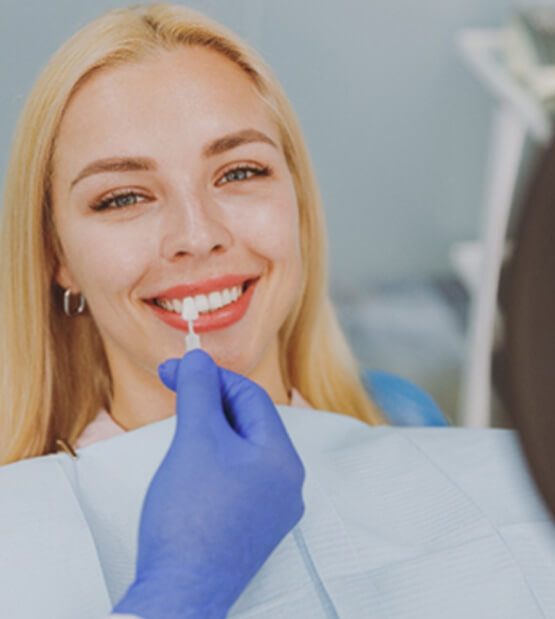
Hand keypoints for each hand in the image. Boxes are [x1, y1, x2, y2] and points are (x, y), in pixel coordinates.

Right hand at [112, 349, 305, 618]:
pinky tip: (191, 458)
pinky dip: (214, 457)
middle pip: (249, 422)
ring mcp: (272, 508)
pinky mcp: (252, 526)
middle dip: (211, 401)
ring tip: (180, 420)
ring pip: (242, 449)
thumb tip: (199, 358)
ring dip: (211, 427)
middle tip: (176, 387)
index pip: (251, 399)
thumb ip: (198, 391)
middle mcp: (287, 484)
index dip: (213, 377)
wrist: (179, 591)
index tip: (179, 368)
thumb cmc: (189, 515)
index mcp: (283, 460)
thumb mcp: (194, 439)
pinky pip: (237, 476)